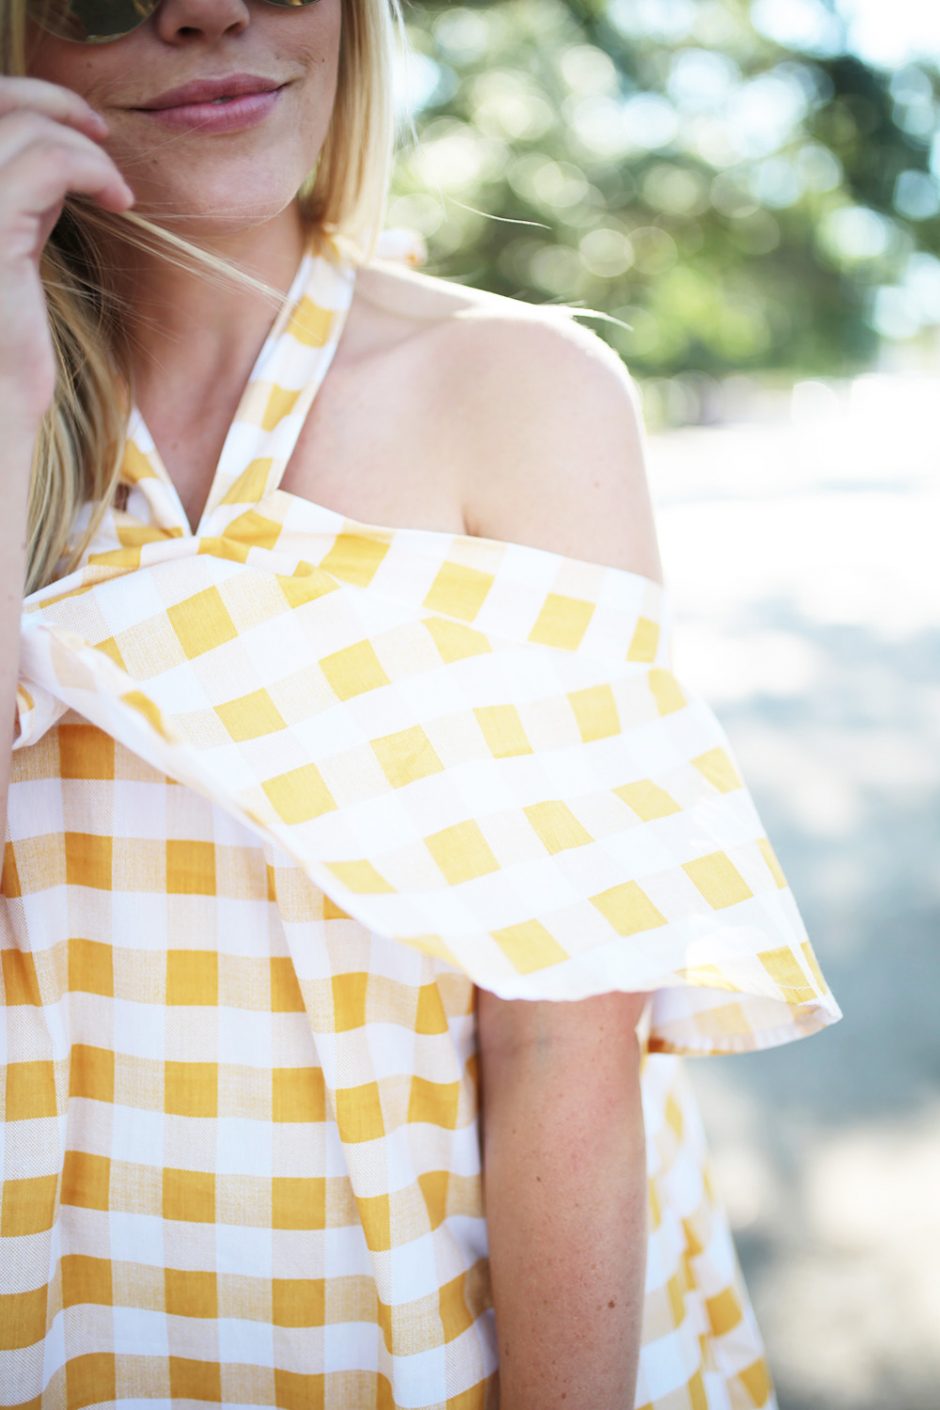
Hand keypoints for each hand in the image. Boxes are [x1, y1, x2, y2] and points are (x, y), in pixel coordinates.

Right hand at [0, 75, 133, 424]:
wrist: (0, 401)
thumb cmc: (11, 334)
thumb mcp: (15, 245)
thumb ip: (24, 197)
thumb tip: (54, 151)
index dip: (27, 97)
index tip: (81, 126)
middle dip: (53, 102)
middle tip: (103, 133)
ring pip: (25, 128)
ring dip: (84, 147)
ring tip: (117, 189)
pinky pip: (50, 163)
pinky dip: (94, 169)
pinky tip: (120, 201)